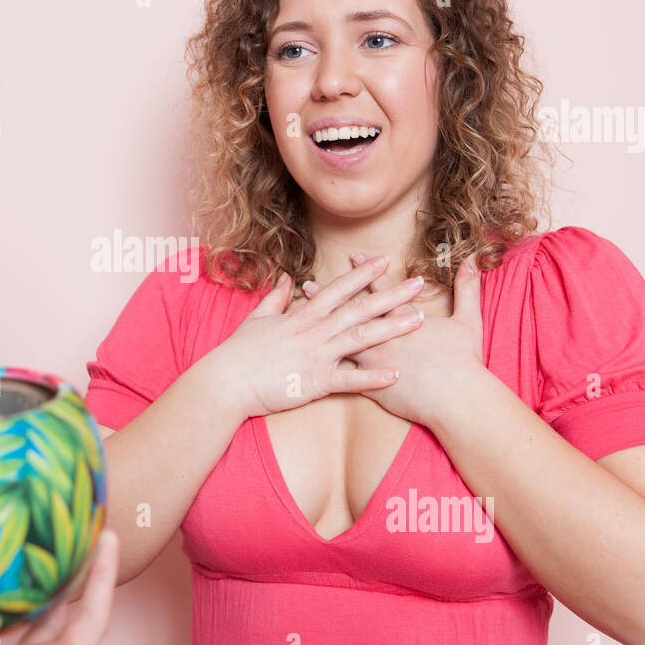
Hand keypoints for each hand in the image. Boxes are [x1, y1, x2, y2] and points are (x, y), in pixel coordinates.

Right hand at [217, 254, 427, 417]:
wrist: (226, 382)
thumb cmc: (239, 352)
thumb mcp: (257, 318)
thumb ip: (276, 297)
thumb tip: (287, 279)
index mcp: (302, 316)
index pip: (338, 289)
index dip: (363, 275)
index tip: (384, 262)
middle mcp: (314, 331)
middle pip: (359, 308)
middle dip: (390, 295)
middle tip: (418, 284)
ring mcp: (317, 356)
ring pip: (361, 338)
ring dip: (392, 328)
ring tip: (418, 320)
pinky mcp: (315, 382)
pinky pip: (350, 380)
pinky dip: (373, 378)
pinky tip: (396, 375)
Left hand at [303, 254, 483, 427]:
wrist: (458, 400)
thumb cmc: (464, 361)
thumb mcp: (469, 320)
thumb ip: (468, 289)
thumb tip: (474, 262)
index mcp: (404, 319)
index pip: (381, 290)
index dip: (367, 273)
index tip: (354, 257)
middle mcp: (383, 337)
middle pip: (350, 313)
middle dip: (329, 298)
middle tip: (308, 284)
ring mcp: (374, 362)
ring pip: (339, 342)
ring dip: (320, 331)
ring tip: (301, 321)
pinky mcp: (370, 386)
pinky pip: (343, 377)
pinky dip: (325, 370)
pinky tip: (308, 366)